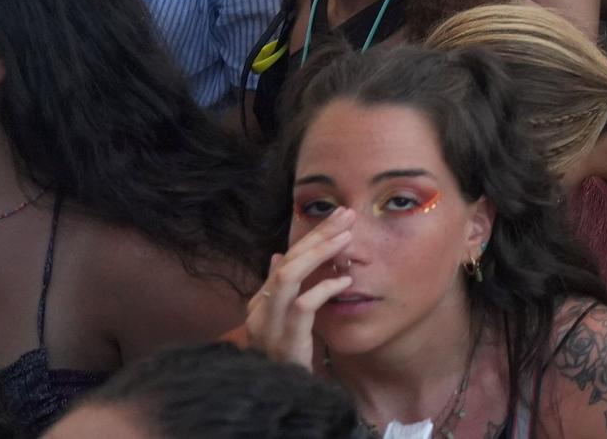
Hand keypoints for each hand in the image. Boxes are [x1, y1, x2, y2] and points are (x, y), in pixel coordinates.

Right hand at [245, 207, 356, 368]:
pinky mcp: (286, 340)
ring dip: (319, 254)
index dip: (313, 236)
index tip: (339, 217)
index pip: (287, 259)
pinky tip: (345, 280)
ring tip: (346, 239)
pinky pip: (304, 307)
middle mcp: (260, 310)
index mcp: (261, 302)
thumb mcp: (287, 318)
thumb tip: (279, 256)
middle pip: (288, 262)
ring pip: (289, 278)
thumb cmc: (289, 353)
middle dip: (318, 236)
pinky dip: (324, 289)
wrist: (284, 392)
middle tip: (346, 216)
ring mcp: (270, 326)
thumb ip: (283, 289)